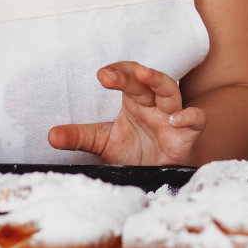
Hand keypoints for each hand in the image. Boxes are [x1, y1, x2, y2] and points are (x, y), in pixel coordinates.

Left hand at [46, 62, 204, 165]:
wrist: (159, 175)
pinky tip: (176, 119)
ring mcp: (171, 119)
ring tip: (144, 75)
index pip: (128, 76)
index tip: (101, 75)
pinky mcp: (186, 137)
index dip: (118, 72)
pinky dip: (189, 117)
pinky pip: (196, 120)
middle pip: (146, 80)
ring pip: (171, 91)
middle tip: (110, 76)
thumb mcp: (103, 143)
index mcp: (135, 101)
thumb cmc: (135, 152)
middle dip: (131, 74)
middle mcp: (154, 105)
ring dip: (159, 81)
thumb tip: (51, 135)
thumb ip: (79, 137)